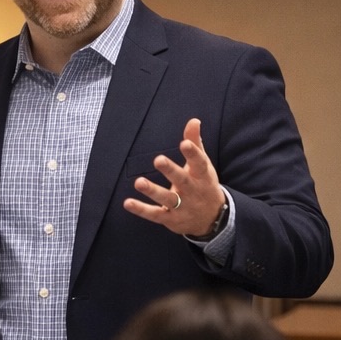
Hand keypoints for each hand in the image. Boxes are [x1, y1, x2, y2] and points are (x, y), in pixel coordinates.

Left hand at [123, 118, 224, 236]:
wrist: (212, 219)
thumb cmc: (203, 184)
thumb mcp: (203, 165)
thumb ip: (195, 143)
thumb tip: (193, 120)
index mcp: (202, 176)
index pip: (199, 163)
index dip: (193, 153)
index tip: (184, 143)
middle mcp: (193, 192)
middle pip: (182, 181)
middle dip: (171, 171)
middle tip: (158, 159)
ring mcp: (182, 207)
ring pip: (167, 199)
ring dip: (153, 191)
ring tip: (139, 182)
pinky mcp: (170, 219)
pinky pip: (155, 214)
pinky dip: (141, 209)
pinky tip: (127, 202)